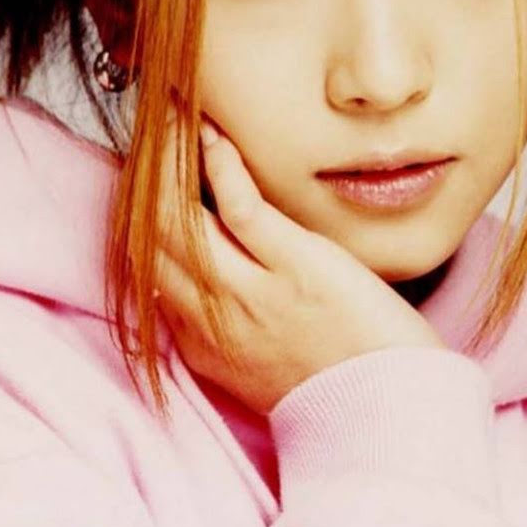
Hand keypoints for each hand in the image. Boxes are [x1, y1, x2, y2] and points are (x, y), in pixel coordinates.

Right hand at [153, 105, 447, 415]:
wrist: (391, 415)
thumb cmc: (341, 388)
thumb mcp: (259, 370)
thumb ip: (226, 328)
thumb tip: (210, 284)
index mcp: (200, 341)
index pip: (146, 265)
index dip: (136, 212)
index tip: (142, 170)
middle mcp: (213, 316)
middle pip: (149, 237)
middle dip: (140, 175)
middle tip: (149, 124)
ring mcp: (252, 293)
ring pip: (180, 218)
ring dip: (169, 158)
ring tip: (172, 112)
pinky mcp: (297, 268)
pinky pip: (241, 209)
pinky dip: (221, 168)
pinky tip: (213, 133)